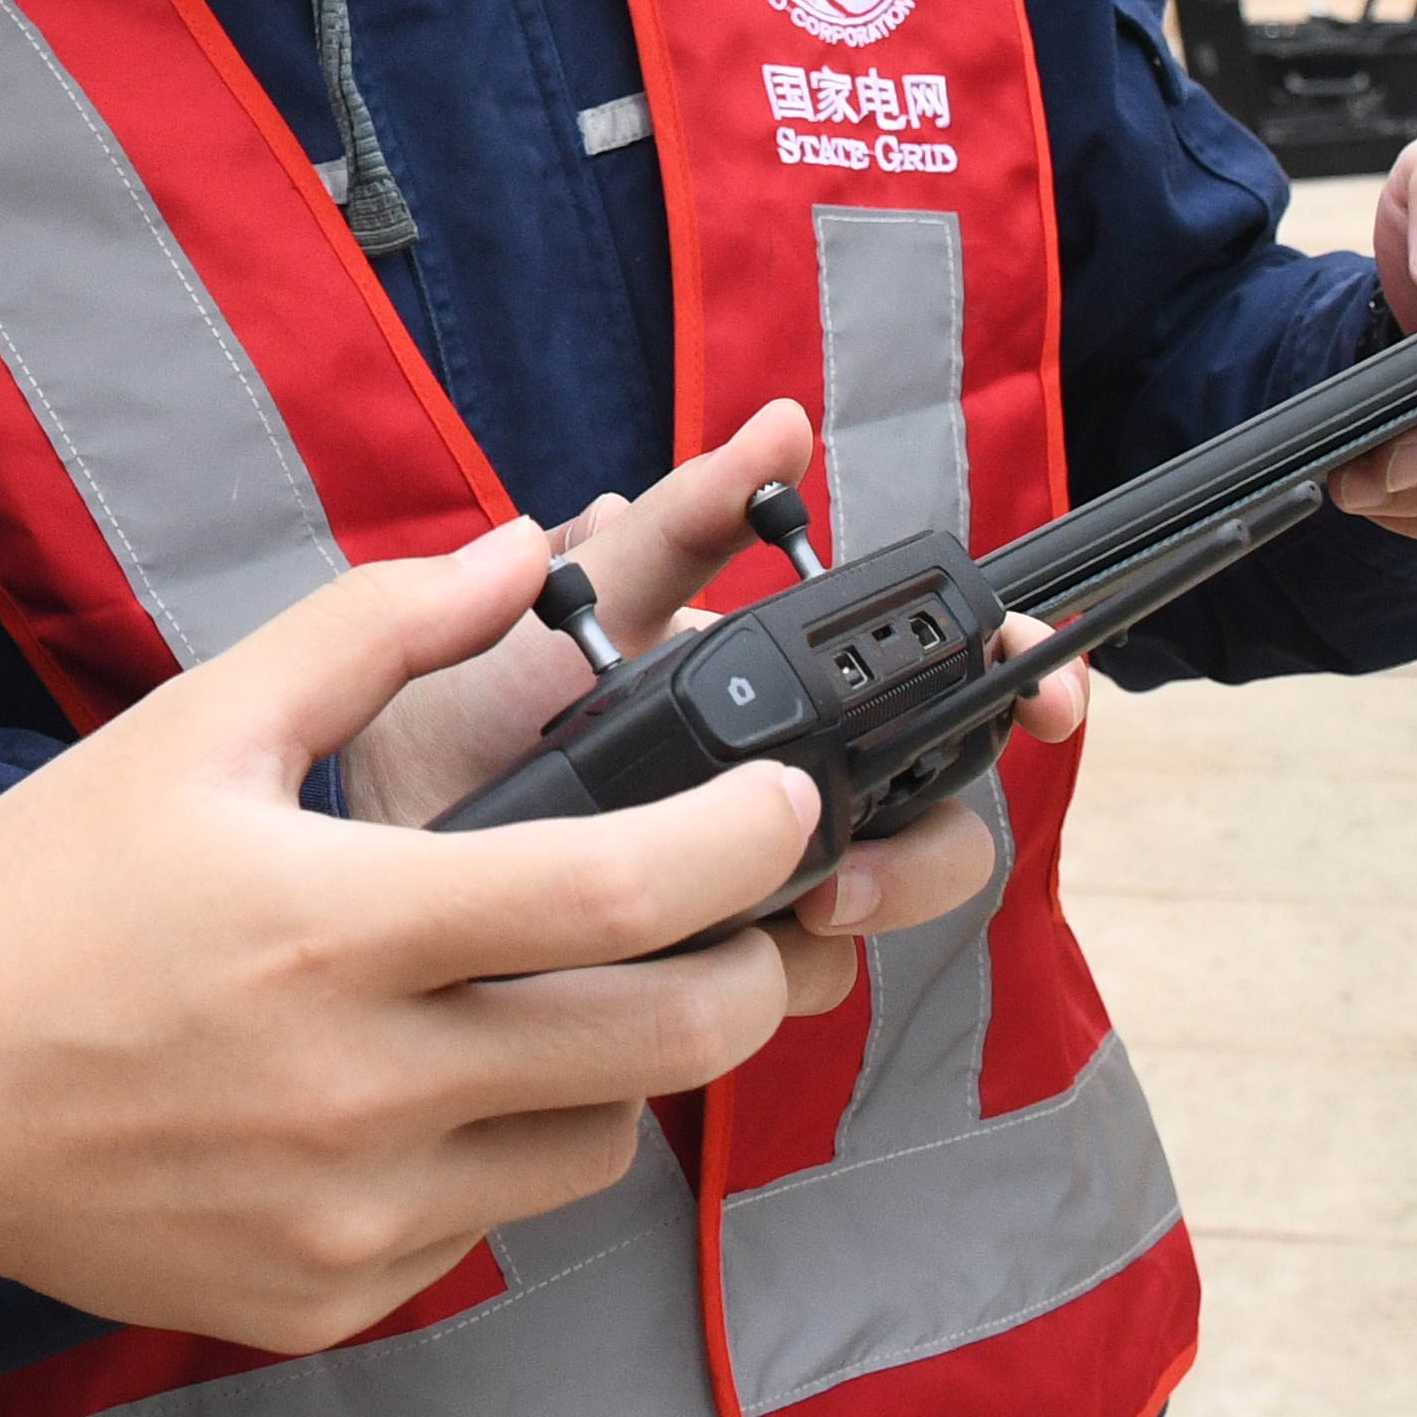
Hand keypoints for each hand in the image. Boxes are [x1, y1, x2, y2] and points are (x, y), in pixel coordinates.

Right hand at [0, 523, 853, 1351]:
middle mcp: (366, 1084)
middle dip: (745, 969)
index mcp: (339, 924)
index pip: (616, 888)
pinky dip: (492, 1154)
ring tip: (543, 998)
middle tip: (734, 917)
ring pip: (595, 1146)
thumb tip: (519, 554)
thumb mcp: (191, 725)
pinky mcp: (332, 1292)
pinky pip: (485, 1225)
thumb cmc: (40, 903)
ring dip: (615, 1068)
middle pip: (665, 1041)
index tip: (789, 802)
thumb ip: (368, 630)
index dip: (743, 839)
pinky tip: (414, 1091)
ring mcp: (356, 1209)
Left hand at [341, 398, 1074, 917]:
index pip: (941, 692)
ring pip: (873, 921)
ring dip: (853, 917)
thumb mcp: (586, 598)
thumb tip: (784, 422)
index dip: (1017, 683)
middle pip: (939, 824)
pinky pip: (787, 994)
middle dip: (931, 848)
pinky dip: (770, 981)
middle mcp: (788, 797)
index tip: (1047, 693)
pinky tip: (716, 962)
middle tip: (856, 869)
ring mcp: (752, 891)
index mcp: (779, 700)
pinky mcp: (706, 978)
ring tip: (794, 909)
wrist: (369, 830)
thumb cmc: (467, 698)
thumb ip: (690, 522)